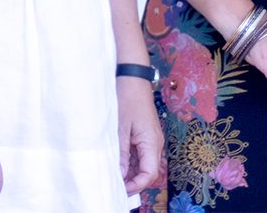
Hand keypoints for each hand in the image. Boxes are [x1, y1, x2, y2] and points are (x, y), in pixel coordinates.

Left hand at [115, 77, 163, 192]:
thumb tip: (119, 175)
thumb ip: (120, 154)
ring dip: (129, 172)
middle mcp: (155, 144)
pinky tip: (115, 161)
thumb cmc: (127, 99)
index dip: (135, 186)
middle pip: (147, 172)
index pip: (149, 174)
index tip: (119, 189)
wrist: (132, 78)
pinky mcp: (144, 136)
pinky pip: (139, 155)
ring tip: (112, 174)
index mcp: (152, 142)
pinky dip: (128, 162)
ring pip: (142, 165)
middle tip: (113, 185)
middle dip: (132, 182)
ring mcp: (150, 140)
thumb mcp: (120, 129)